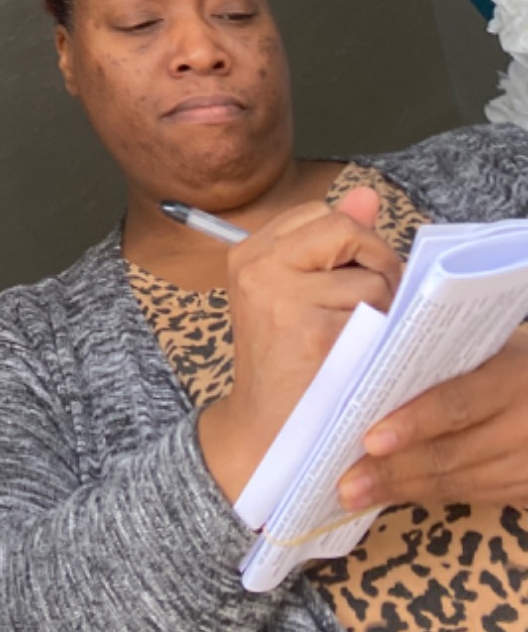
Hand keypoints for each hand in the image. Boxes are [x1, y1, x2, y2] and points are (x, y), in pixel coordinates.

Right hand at [200, 186, 403, 503]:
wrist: (264, 435)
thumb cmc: (286, 366)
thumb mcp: (293, 294)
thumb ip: (330, 243)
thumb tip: (366, 195)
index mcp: (250, 253)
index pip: (323, 214)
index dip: (352, 243)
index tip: (349, 278)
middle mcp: (260, 266)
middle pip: (347, 230)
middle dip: (374, 263)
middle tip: (367, 306)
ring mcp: (284, 298)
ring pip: (372, 277)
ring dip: (382, 309)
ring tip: (355, 340)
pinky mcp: (314, 332)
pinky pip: (378, 313)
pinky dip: (381, 336)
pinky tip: (359, 358)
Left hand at [338, 327, 527, 511]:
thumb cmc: (518, 362)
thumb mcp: (492, 347)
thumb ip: (442, 355)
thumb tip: (369, 366)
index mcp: (512, 379)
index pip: (456, 405)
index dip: (413, 424)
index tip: (369, 441)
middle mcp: (524, 426)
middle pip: (451, 454)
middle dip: (393, 471)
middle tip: (345, 484)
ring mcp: (527, 465)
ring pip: (458, 483)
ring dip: (403, 491)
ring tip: (354, 496)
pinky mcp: (525, 489)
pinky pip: (471, 496)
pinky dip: (428, 496)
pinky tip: (392, 496)